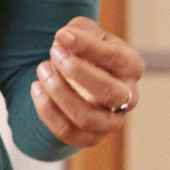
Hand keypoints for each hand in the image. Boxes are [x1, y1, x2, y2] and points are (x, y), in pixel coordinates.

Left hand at [34, 17, 143, 151]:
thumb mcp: (85, 32)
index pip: (116, 59)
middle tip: (53, 53)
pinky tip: (37, 88)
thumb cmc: (86, 51)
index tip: (61, 36)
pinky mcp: (91, 138)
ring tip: (42, 69)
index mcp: (132, 67)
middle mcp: (129, 98)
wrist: (79, 77)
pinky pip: (68, 132)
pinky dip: (47, 111)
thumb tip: (64, 39)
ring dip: (59, 93)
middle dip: (77, 72)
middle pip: (109, 93)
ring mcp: (111, 122)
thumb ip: (78, 31)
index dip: (87, 47)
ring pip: (87, 118)